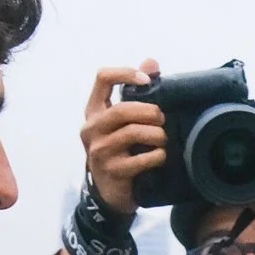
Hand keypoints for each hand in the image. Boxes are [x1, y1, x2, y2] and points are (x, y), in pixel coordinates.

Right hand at [64, 62, 167, 254]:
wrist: (109, 192)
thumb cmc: (120, 150)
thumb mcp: (123, 122)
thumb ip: (136, 92)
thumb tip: (151, 61)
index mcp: (94, 111)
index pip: (102, 78)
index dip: (126, 73)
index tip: (147, 81)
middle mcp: (91, 128)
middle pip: (123, 109)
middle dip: (150, 112)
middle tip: (162, 119)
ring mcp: (99, 151)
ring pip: (133, 133)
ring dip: (157, 135)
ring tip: (163, 139)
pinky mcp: (112, 171)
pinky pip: (141, 159)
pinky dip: (157, 156)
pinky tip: (161, 157)